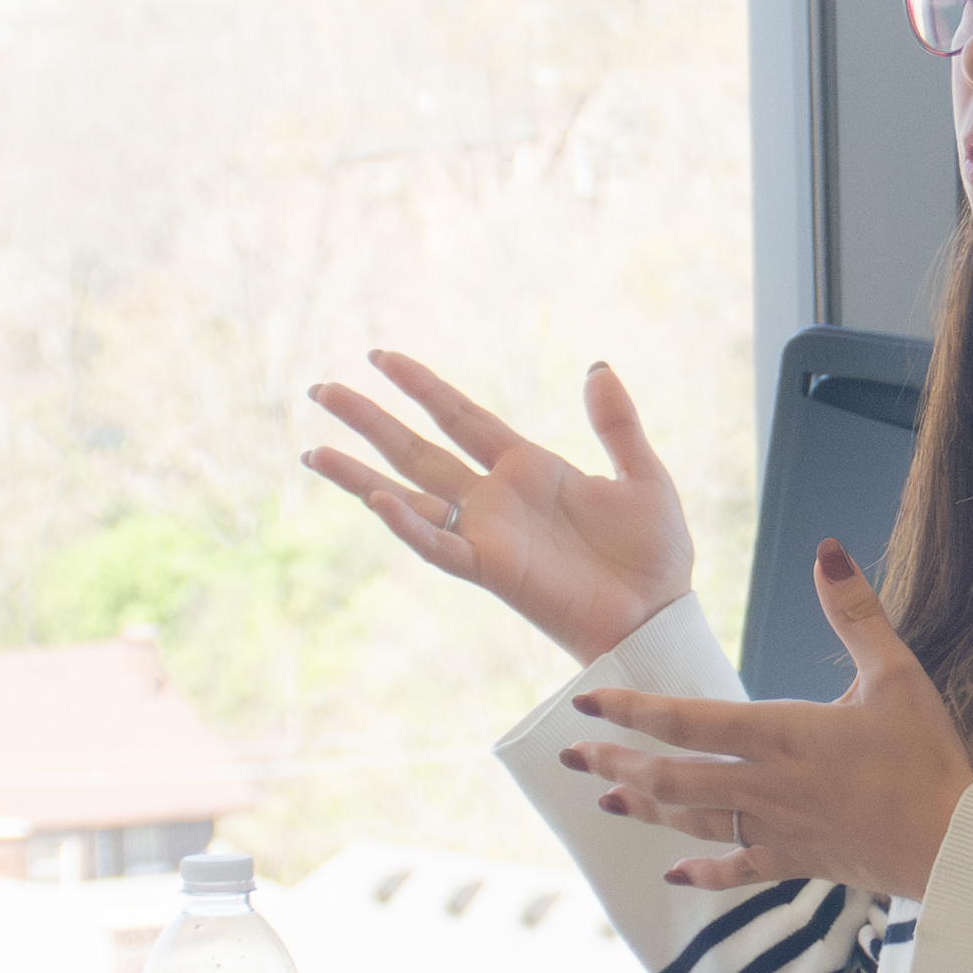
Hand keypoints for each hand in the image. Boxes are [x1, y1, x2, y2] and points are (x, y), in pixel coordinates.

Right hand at [306, 351, 693, 664]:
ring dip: (361, 476)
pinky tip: (378, 498)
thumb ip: (617, 423)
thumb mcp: (643, 476)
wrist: (660, 615)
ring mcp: (488, 534)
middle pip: (417, 449)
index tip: (381, 357)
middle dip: (369, 420)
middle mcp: (496, 499)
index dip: (422, 386)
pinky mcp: (493, 570)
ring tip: (312, 451)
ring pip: (409, 496)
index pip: (461, 417)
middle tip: (320, 389)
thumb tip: (596, 366)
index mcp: (528, 469)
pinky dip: (409, 524)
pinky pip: (440, 546)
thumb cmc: (654, 556)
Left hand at [561, 540, 972, 897]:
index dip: (633, 710)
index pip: (689, 721)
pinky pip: (739, 869)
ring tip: (606, 802)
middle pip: (674, 778)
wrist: (955, 847)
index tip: (587, 701)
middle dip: (618, 766)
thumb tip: (827, 551)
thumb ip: (856, 613)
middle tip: (572, 758)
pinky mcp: (800, 861)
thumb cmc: (929, 758)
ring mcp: (780, 828)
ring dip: (646, 811)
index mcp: (784, 734)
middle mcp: (769, 785)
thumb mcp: (898, 674)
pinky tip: (674, 873)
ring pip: (695, 821)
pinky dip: (703, 874)